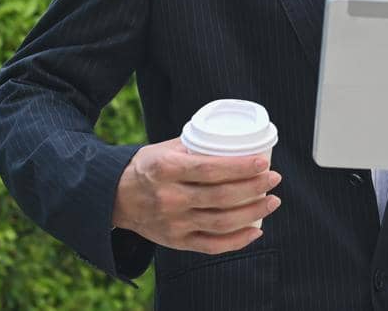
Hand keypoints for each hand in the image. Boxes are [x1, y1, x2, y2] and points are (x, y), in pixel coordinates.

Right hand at [111, 138, 282, 253]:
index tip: (263, 162)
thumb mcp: (164, 149)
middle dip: (254, 188)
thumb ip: (196, 146)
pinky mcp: (176, 242)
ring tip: (272, 201)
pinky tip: (256, 230)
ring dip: (253, 213)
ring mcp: (173, 224)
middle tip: (274, 179)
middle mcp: (169, 199)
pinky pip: (212, 246)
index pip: (210, 170)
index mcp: (165, 170)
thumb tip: (234, 140)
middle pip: (220, 197)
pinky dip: (237, 241)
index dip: (240, 168)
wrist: (114, 197)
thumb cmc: (146, 167)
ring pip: (221, 223)